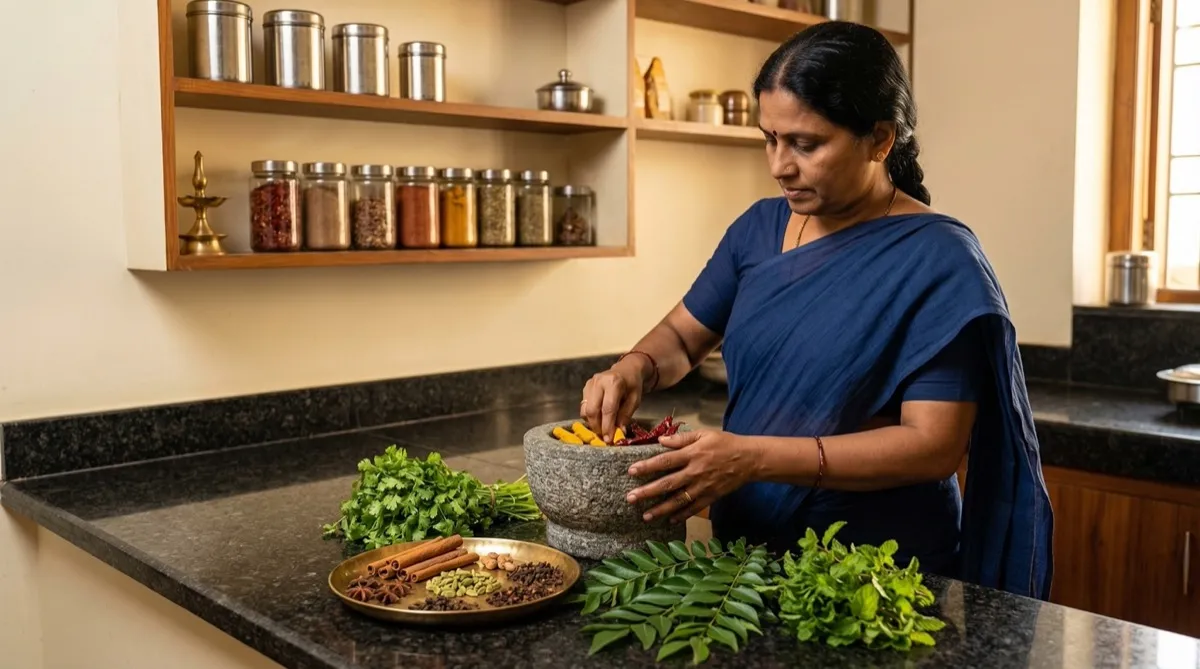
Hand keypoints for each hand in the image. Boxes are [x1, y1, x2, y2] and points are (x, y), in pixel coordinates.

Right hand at [580, 361, 645, 442]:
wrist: (627, 369)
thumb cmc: (632, 385)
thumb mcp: (635, 400)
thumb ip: (626, 415)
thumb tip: (619, 432)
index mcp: (614, 383)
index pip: (608, 409)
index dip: (607, 426)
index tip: (609, 439)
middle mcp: (599, 382)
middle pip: (592, 410)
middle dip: (597, 426)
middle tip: (605, 436)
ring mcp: (590, 384)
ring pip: (585, 410)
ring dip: (592, 422)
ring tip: (603, 427)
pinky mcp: (586, 387)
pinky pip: (584, 406)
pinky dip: (590, 416)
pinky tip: (599, 418)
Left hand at [625, 430, 759, 523]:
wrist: (749, 459)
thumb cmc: (725, 443)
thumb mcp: (704, 434)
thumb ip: (682, 438)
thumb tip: (661, 440)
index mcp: (692, 454)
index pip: (665, 461)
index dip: (647, 466)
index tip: (632, 471)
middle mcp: (695, 472)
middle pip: (667, 483)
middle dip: (647, 492)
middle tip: (631, 498)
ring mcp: (703, 486)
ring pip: (678, 500)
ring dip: (661, 509)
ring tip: (645, 516)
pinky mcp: (711, 496)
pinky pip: (694, 508)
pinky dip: (682, 515)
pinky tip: (669, 520)